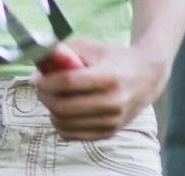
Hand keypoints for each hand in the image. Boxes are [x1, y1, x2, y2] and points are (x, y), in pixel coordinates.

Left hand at [31, 40, 162, 140]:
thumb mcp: (92, 48)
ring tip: (53, 97)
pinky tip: (63, 111)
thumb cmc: (114, 59)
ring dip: (51, 111)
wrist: (147, 78)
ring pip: (65, 124)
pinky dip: (61, 124)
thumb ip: (65, 51)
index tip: (37, 78)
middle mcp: (113, 102)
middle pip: (63, 107)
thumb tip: (39, 60)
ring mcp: (112, 121)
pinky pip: (73, 135)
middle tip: (41, 88)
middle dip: (44, 97)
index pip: (69, 83)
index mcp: (109, 77)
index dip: (47, 82)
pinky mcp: (109, 133)